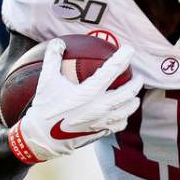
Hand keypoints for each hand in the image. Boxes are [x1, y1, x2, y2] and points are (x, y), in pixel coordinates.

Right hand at [7, 39, 142, 163]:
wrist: (42, 138)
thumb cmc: (45, 107)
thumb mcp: (46, 80)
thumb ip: (53, 58)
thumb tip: (58, 42)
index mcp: (89, 91)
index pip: (113, 69)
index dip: (124, 57)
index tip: (130, 49)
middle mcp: (100, 106)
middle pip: (129, 91)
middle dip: (136, 81)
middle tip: (137, 75)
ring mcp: (103, 120)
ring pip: (129, 109)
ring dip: (134, 99)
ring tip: (133, 94)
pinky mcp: (102, 131)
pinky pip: (121, 123)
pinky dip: (125, 116)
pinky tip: (122, 112)